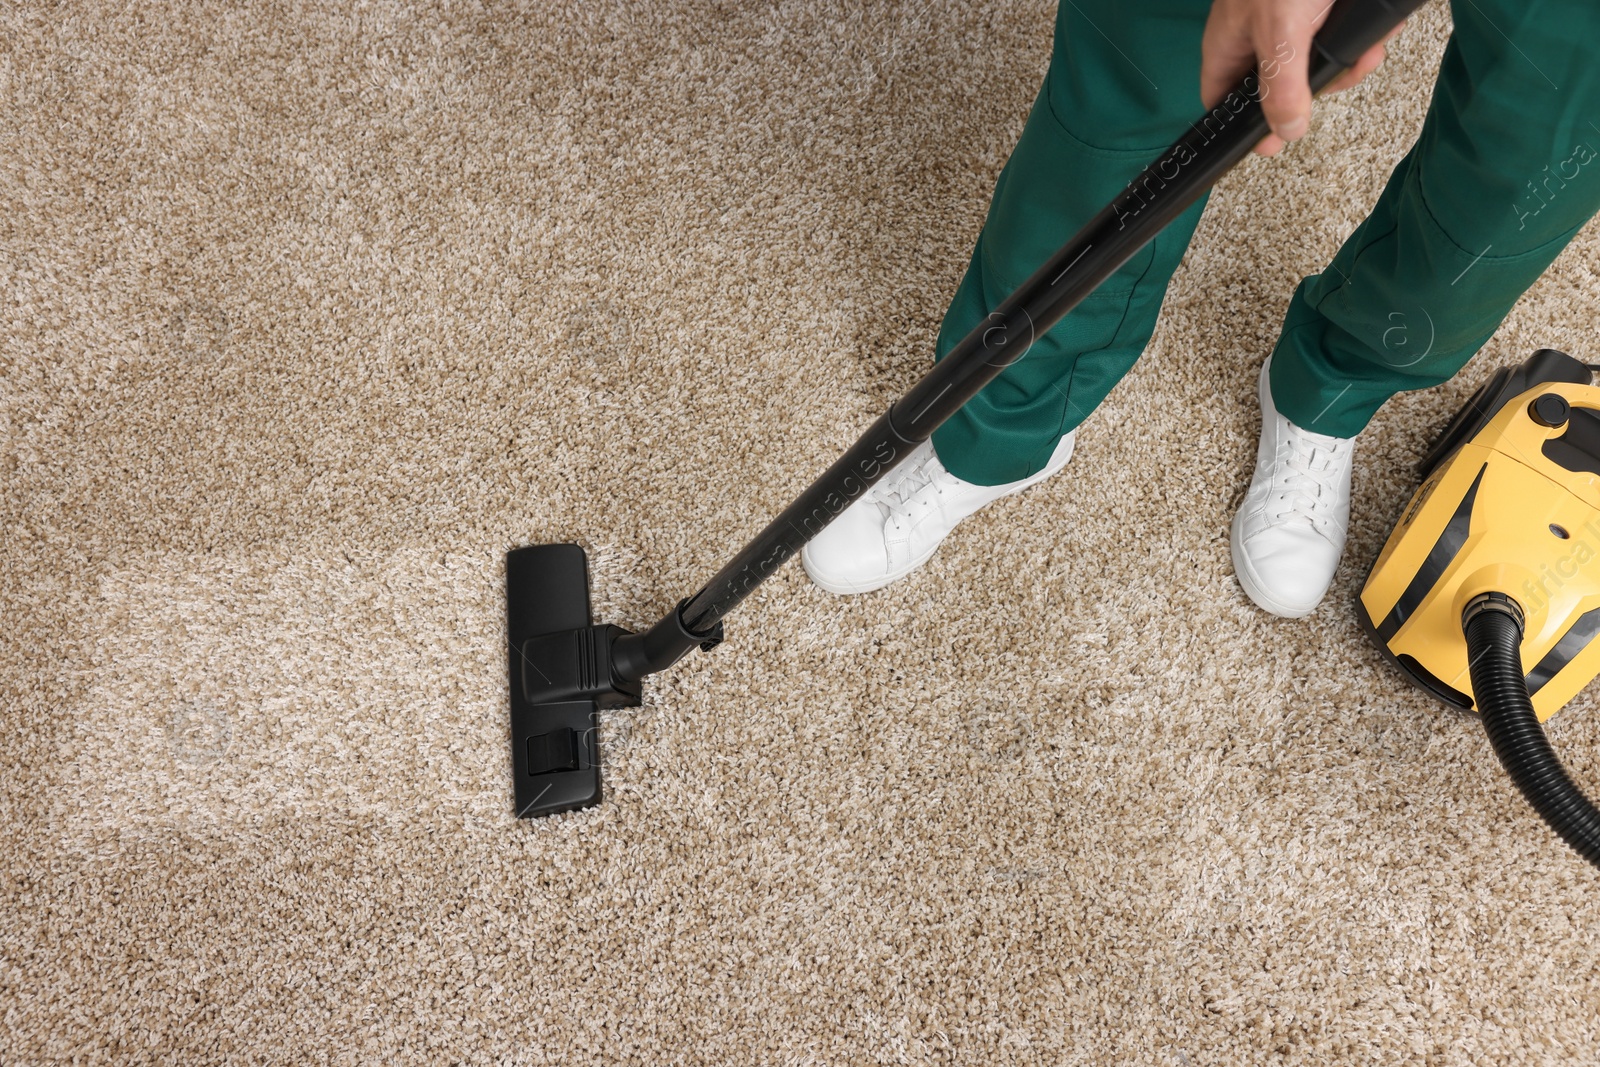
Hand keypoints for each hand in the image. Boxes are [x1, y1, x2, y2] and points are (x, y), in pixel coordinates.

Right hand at [1200, 0, 1399, 156]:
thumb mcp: (1284, 32)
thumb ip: (1281, 87)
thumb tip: (1284, 132)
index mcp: (1232, 43)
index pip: (1222, 101)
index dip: (1242, 127)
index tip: (1271, 144)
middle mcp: (1261, 34)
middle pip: (1282, 86)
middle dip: (1318, 86)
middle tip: (1341, 76)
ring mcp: (1298, 19)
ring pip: (1320, 62)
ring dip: (1351, 59)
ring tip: (1369, 46)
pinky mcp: (1330, 10)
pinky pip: (1347, 36)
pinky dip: (1366, 36)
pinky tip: (1379, 29)